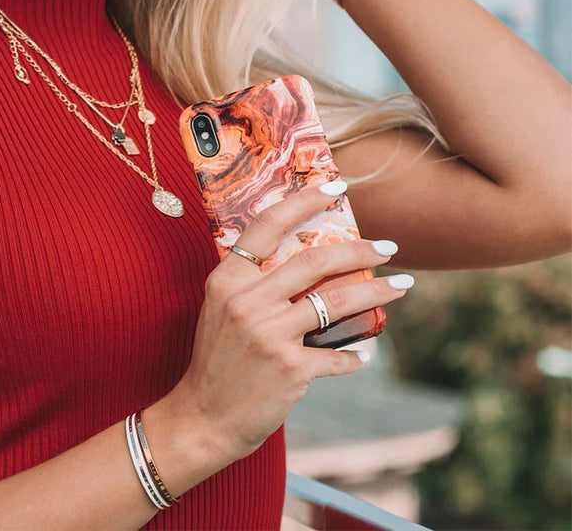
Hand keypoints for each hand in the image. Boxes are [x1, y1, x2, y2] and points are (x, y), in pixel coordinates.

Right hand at [164, 180, 412, 461]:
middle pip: (315, 260)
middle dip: (360, 248)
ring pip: (337, 301)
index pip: (268, 226)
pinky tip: (362, 355)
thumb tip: (307, 262)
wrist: (202, 417)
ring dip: (377, 291)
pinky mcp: (290, 368)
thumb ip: (253, 283)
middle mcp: (248, 301)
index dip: (304, 201)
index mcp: (227, 281)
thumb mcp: (222, 311)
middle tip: (387, 246)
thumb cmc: (216, 360)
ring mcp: (270, 334)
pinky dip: (354, 356)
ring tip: (402, 285)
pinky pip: (337, 354)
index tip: (335, 188)